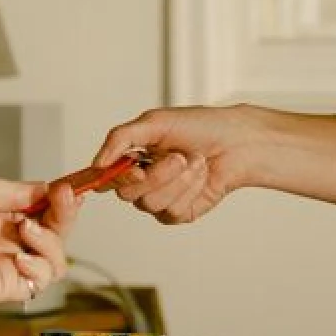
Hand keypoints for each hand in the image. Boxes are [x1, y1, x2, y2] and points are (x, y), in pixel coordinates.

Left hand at [0, 175, 75, 315]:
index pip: (44, 208)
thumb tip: (52, 188)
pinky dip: (40, 265)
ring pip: (57, 256)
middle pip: (57, 230)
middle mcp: (9, 239)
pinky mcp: (10, 287)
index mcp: (1, 214)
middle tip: (65, 198)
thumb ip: (19, 192)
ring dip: (51, 240)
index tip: (72, 188)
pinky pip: (43, 278)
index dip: (61, 199)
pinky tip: (20, 257)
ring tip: (27, 229)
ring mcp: (11, 264)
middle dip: (65, 214)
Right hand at [91, 105, 259, 223]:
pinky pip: (171, 211)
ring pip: (149, 203)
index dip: (112, 177)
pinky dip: (189, 190)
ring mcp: (159, 198)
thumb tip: (98, 163)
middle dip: (156, 175)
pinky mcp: (178, 213)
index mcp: (131, 158)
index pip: (105, 176)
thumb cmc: (200, 126)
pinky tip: (201, 175)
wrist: (236, 142)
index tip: (134, 169)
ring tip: (194, 161)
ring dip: (177, 181)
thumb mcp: (155, 122)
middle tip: (177, 157)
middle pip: (126, 193)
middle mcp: (142, 180)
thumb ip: (121, 138)